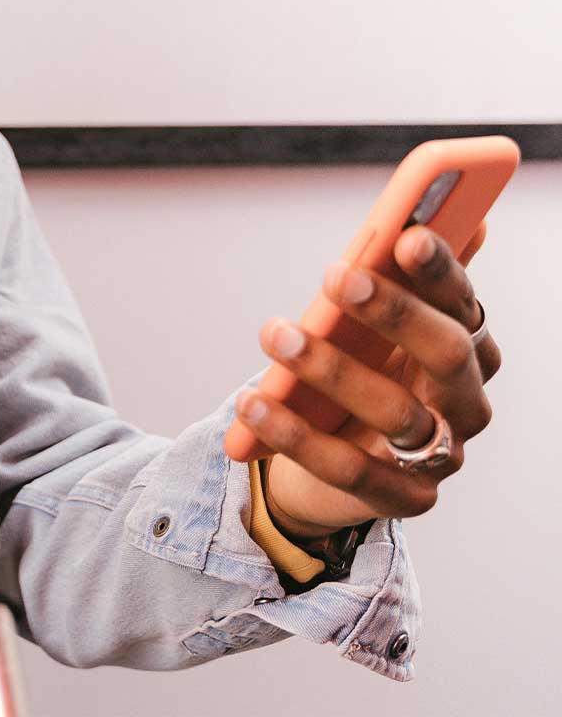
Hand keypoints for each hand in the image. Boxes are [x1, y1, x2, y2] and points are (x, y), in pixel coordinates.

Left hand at [232, 225, 500, 540]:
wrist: (332, 454)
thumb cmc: (360, 366)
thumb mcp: (367, 321)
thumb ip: (391, 275)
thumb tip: (416, 218)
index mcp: (466, 344)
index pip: (462, 301)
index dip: (441, 269)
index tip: (407, 236)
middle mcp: (465, 400)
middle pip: (448, 353)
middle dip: (394, 311)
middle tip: (336, 275)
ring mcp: (440, 455)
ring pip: (396, 412)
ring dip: (331, 368)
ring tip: (274, 333)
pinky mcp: (404, 498)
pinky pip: (351, 469)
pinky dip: (296, 435)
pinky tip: (251, 403)